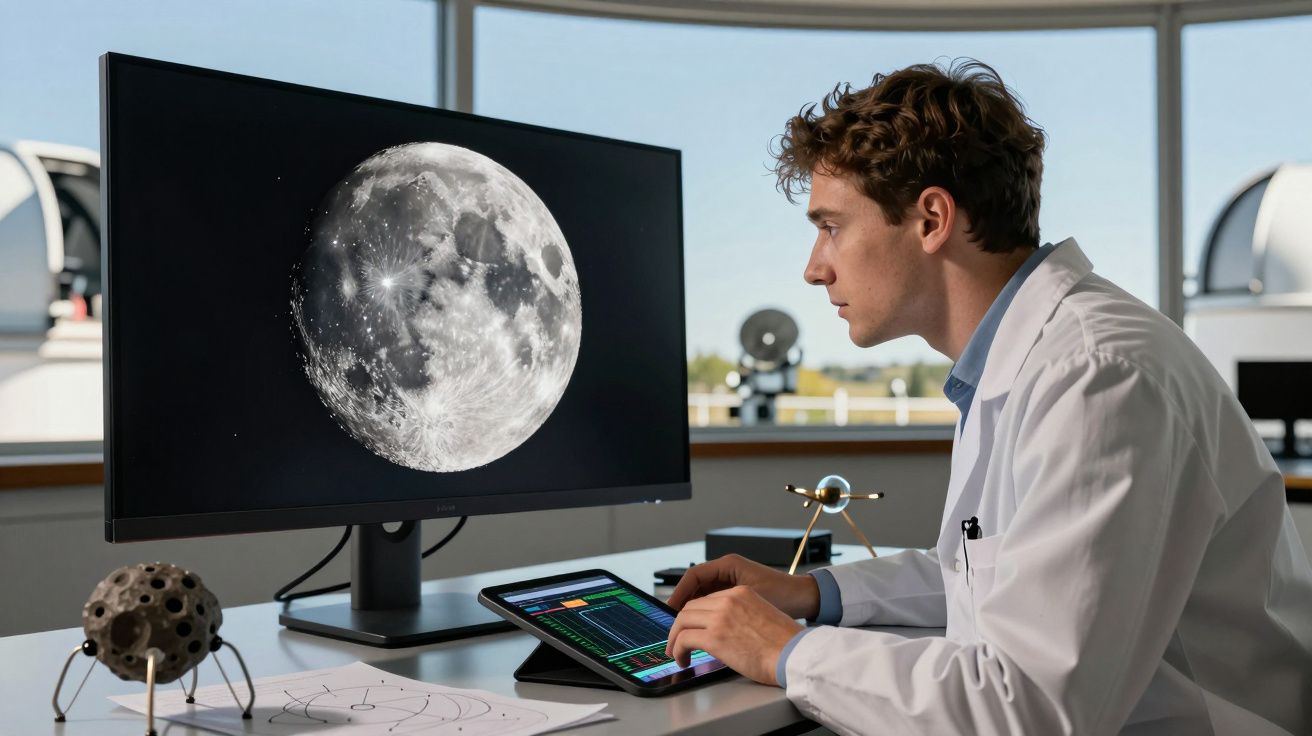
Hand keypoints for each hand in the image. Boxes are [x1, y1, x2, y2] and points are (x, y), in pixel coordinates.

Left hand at [665, 585, 803, 685]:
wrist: (794, 654)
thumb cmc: (785, 644)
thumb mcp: (762, 617)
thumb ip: (741, 617)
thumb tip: (726, 634)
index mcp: (741, 593)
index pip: (707, 599)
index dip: (695, 616)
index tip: (690, 627)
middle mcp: (728, 600)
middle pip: (690, 607)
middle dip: (680, 625)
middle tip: (678, 641)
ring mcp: (720, 616)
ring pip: (682, 620)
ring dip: (675, 638)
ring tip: (676, 653)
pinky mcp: (714, 636)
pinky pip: (684, 639)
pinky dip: (677, 649)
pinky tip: (682, 659)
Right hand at [666, 554, 819, 619]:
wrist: (805, 598)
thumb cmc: (784, 595)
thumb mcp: (749, 598)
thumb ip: (724, 606)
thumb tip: (699, 618)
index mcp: (729, 564)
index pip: (694, 576)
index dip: (679, 592)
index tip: (669, 609)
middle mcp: (728, 570)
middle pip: (695, 585)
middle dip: (682, 603)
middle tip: (673, 623)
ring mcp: (732, 581)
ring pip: (703, 594)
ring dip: (693, 610)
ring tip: (684, 629)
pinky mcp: (737, 592)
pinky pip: (714, 601)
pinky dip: (706, 613)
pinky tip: (702, 628)